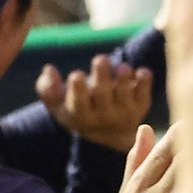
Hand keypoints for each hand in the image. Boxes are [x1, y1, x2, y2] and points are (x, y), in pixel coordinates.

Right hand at [36, 55, 152, 153]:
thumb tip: (48, 69)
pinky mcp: (141, 106)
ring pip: (124, 95)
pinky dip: (144, 83)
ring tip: (122, 67)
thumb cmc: (78, 109)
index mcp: (81, 116)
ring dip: (124, 79)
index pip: (79, 105)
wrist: (111, 133)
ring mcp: (124, 113)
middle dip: (102, 77)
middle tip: (101, 58)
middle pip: (103, 96)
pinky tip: (142, 72)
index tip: (77, 74)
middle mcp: (104, 117)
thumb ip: (48, 89)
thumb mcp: (58, 105)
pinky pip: (144, 94)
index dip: (78, 90)